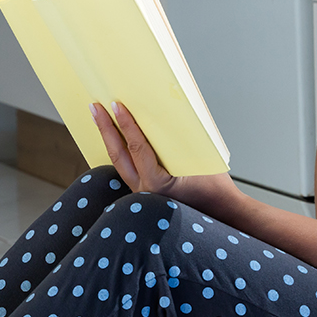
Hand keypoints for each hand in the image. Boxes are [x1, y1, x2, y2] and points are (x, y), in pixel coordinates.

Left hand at [90, 101, 246, 219]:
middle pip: (117, 155)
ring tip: (100, 119)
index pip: (136, 147)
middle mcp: (144, 191)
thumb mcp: (198, 156)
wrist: (221, 210)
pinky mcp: (143, 192)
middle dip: (105, 129)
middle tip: (96, 108)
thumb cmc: (214, 186)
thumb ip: (177, 139)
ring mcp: (141, 193)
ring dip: (109, 139)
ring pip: (119, 163)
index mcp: (157, 184)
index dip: (126, 124)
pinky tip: (115, 138)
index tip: (117, 105)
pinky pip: (127, 169)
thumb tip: (161, 113)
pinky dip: (120, 151)